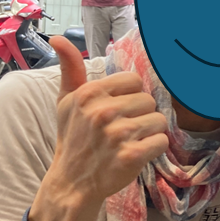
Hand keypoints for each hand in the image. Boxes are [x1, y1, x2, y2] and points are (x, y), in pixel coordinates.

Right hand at [32, 36, 169, 220]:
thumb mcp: (66, 101)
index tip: (117, 110)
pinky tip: (137, 153)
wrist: (72, 182)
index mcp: (89, 93)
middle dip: (140, 115)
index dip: (130, 96)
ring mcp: (117, 135)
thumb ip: (69, 68)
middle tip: (123, 130)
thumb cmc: (73, 138)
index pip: (134, 81)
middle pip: (149, 100)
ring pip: (159, 120)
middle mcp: (102, 111)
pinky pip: (162, 141)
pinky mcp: (131, 156)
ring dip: (149, 132)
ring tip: (130, 141)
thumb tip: (57, 38)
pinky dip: (154, 148)